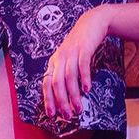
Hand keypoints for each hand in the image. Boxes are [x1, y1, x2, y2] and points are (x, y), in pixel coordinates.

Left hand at [42, 5, 114, 121]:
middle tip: (67, 115)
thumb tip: (66, 98)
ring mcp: (71, 52)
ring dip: (73, 95)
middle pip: (57, 83)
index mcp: (54, 63)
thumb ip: (65, 75)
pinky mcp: (84, 48)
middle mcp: (60, 58)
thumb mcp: (68, 59)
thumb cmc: (80, 45)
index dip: (48, 100)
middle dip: (61, 101)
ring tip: (78, 108)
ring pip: (69, 77)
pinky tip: (87, 89)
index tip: (52, 114)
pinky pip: (82, 65)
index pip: (47, 84)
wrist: (92, 23)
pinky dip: (84, 78)